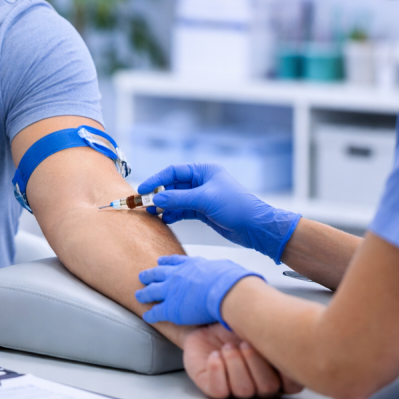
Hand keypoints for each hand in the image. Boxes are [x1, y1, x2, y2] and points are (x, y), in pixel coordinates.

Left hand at [137, 255, 259, 325]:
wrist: (225, 291)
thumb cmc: (230, 280)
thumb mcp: (223, 267)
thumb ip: (219, 270)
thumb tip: (227, 272)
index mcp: (190, 265)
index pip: (174, 262)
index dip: (166, 262)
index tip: (160, 262)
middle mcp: (177, 275)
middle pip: (157, 273)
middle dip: (149, 275)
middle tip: (142, 276)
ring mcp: (170, 291)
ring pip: (151, 291)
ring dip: (144, 293)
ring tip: (138, 295)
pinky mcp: (170, 308)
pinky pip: (155, 312)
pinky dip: (150, 315)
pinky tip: (146, 317)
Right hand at [140, 163, 301, 262]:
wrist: (255, 227)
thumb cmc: (236, 207)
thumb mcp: (205, 200)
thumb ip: (179, 199)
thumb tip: (156, 199)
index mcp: (204, 171)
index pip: (174, 172)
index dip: (157, 180)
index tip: (143, 190)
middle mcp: (202, 182)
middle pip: (173, 186)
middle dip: (159, 195)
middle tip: (145, 204)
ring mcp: (202, 197)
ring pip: (176, 199)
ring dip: (165, 206)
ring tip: (153, 214)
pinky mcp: (203, 211)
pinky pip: (182, 211)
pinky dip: (173, 215)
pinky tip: (165, 219)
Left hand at [183, 324, 303, 398]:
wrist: (207, 317)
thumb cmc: (239, 320)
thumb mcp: (262, 321)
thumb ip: (281, 330)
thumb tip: (293, 326)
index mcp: (278, 371)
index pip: (293, 385)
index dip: (284, 368)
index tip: (271, 344)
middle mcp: (260, 384)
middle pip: (268, 387)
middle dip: (254, 361)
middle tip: (244, 341)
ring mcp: (237, 388)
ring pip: (244, 390)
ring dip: (234, 362)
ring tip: (227, 346)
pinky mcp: (214, 387)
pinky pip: (219, 390)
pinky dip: (217, 370)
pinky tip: (215, 355)